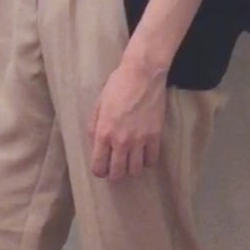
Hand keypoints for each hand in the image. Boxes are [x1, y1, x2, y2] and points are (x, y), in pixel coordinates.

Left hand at [88, 56, 166, 181]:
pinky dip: (147, 160)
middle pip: (117, 173)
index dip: (99, 171)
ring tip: (130, 160)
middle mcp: (121, 141)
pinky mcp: (155, 136)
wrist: (142, 75)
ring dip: (131, 168)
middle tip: (115, 167)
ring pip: (135, 170)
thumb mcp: (98, 105)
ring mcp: (140, 140)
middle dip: (114, 174)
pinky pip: (151, 160)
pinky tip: (144, 153)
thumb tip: (95, 145)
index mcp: (103, 133)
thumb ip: (94, 127)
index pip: (99, 166)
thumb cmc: (117, 86)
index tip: (102, 168)